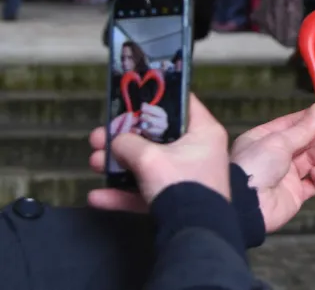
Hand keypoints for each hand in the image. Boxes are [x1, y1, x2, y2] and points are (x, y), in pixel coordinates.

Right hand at [88, 94, 229, 209]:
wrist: (194, 234)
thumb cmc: (182, 186)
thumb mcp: (150, 158)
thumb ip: (128, 144)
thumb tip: (117, 141)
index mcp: (203, 132)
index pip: (182, 103)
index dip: (156, 98)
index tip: (131, 97)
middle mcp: (198, 151)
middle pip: (157, 136)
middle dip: (123, 137)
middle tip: (99, 136)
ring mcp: (186, 176)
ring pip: (148, 164)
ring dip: (118, 164)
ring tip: (93, 161)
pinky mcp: (175, 200)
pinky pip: (146, 191)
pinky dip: (123, 193)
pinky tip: (98, 196)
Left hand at [230, 104, 314, 231]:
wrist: (247, 208)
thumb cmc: (254, 168)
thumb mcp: (278, 141)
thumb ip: (303, 128)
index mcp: (265, 138)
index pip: (294, 123)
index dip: (313, 117)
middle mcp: (276, 155)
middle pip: (306, 141)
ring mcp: (286, 175)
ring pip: (313, 159)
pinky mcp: (295, 193)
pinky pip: (314, 182)